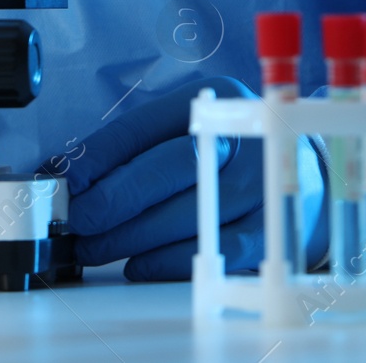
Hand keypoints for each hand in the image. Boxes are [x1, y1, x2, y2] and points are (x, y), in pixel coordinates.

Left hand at [56, 76, 322, 280]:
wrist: (299, 177)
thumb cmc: (225, 153)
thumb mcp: (184, 130)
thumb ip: (134, 147)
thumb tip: (70, 173)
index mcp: (214, 101)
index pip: (146, 125)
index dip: (100, 154)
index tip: (66, 178)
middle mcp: (244, 138)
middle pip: (169, 168)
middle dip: (114, 199)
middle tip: (78, 221)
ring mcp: (262, 185)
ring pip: (187, 214)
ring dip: (131, 237)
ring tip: (94, 247)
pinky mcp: (270, 230)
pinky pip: (212, 252)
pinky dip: (166, 262)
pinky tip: (136, 264)